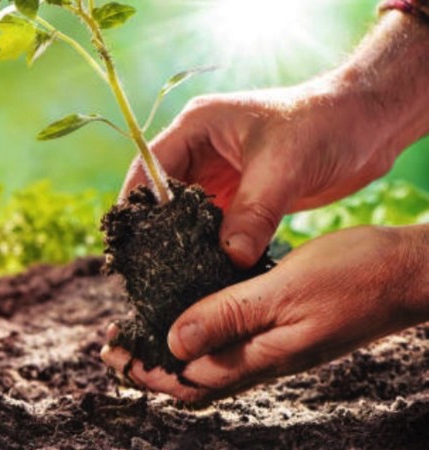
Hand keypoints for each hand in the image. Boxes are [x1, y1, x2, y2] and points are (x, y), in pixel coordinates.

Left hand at [101, 225, 428, 403]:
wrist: (407, 274)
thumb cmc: (353, 277)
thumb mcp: (283, 291)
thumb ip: (229, 316)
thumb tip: (174, 343)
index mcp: (259, 357)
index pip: (186, 379)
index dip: (144, 369)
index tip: (111, 351)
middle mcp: (262, 360)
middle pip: (192, 378)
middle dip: (149, 365)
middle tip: (113, 346)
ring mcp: (273, 347)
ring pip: (210, 362)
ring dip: (171, 350)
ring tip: (139, 331)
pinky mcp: (283, 330)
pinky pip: (231, 342)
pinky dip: (200, 333)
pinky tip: (190, 311)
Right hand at [121, 12, 428, 268]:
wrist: (367, 125)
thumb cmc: (324, 125)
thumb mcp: (284, 167)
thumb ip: (254, 212)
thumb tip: (230, 257)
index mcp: (197, 127)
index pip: (149, 166)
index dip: (136, 203)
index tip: (131, 242)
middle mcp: (200, 150)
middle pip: (161, 195)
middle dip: (155, 230)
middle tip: (147, 268)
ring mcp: (219, 174)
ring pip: (185, 215)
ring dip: (182, 241)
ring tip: (172, 276)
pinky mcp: (239, 197)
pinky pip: (213, 226)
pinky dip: (209, 247)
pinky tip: (205, 271)